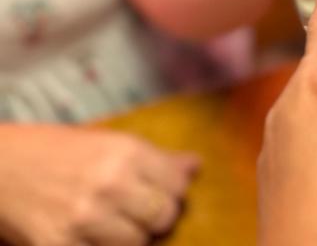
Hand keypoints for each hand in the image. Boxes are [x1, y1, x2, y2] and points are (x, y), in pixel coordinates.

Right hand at [0, 125, 197, 245]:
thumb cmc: (56, 152)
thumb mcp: (109, 143)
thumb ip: (155, 158)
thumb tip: (195, 166)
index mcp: (127, 152)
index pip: (178, 186)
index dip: (172, 193)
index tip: (158, 194)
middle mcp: (111, 184)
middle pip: (163, 217)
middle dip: (155, 219)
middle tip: (138, 214)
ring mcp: (86, 219)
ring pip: (137, 244)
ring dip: (130, 239)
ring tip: (112, 226)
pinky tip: (91, 237)